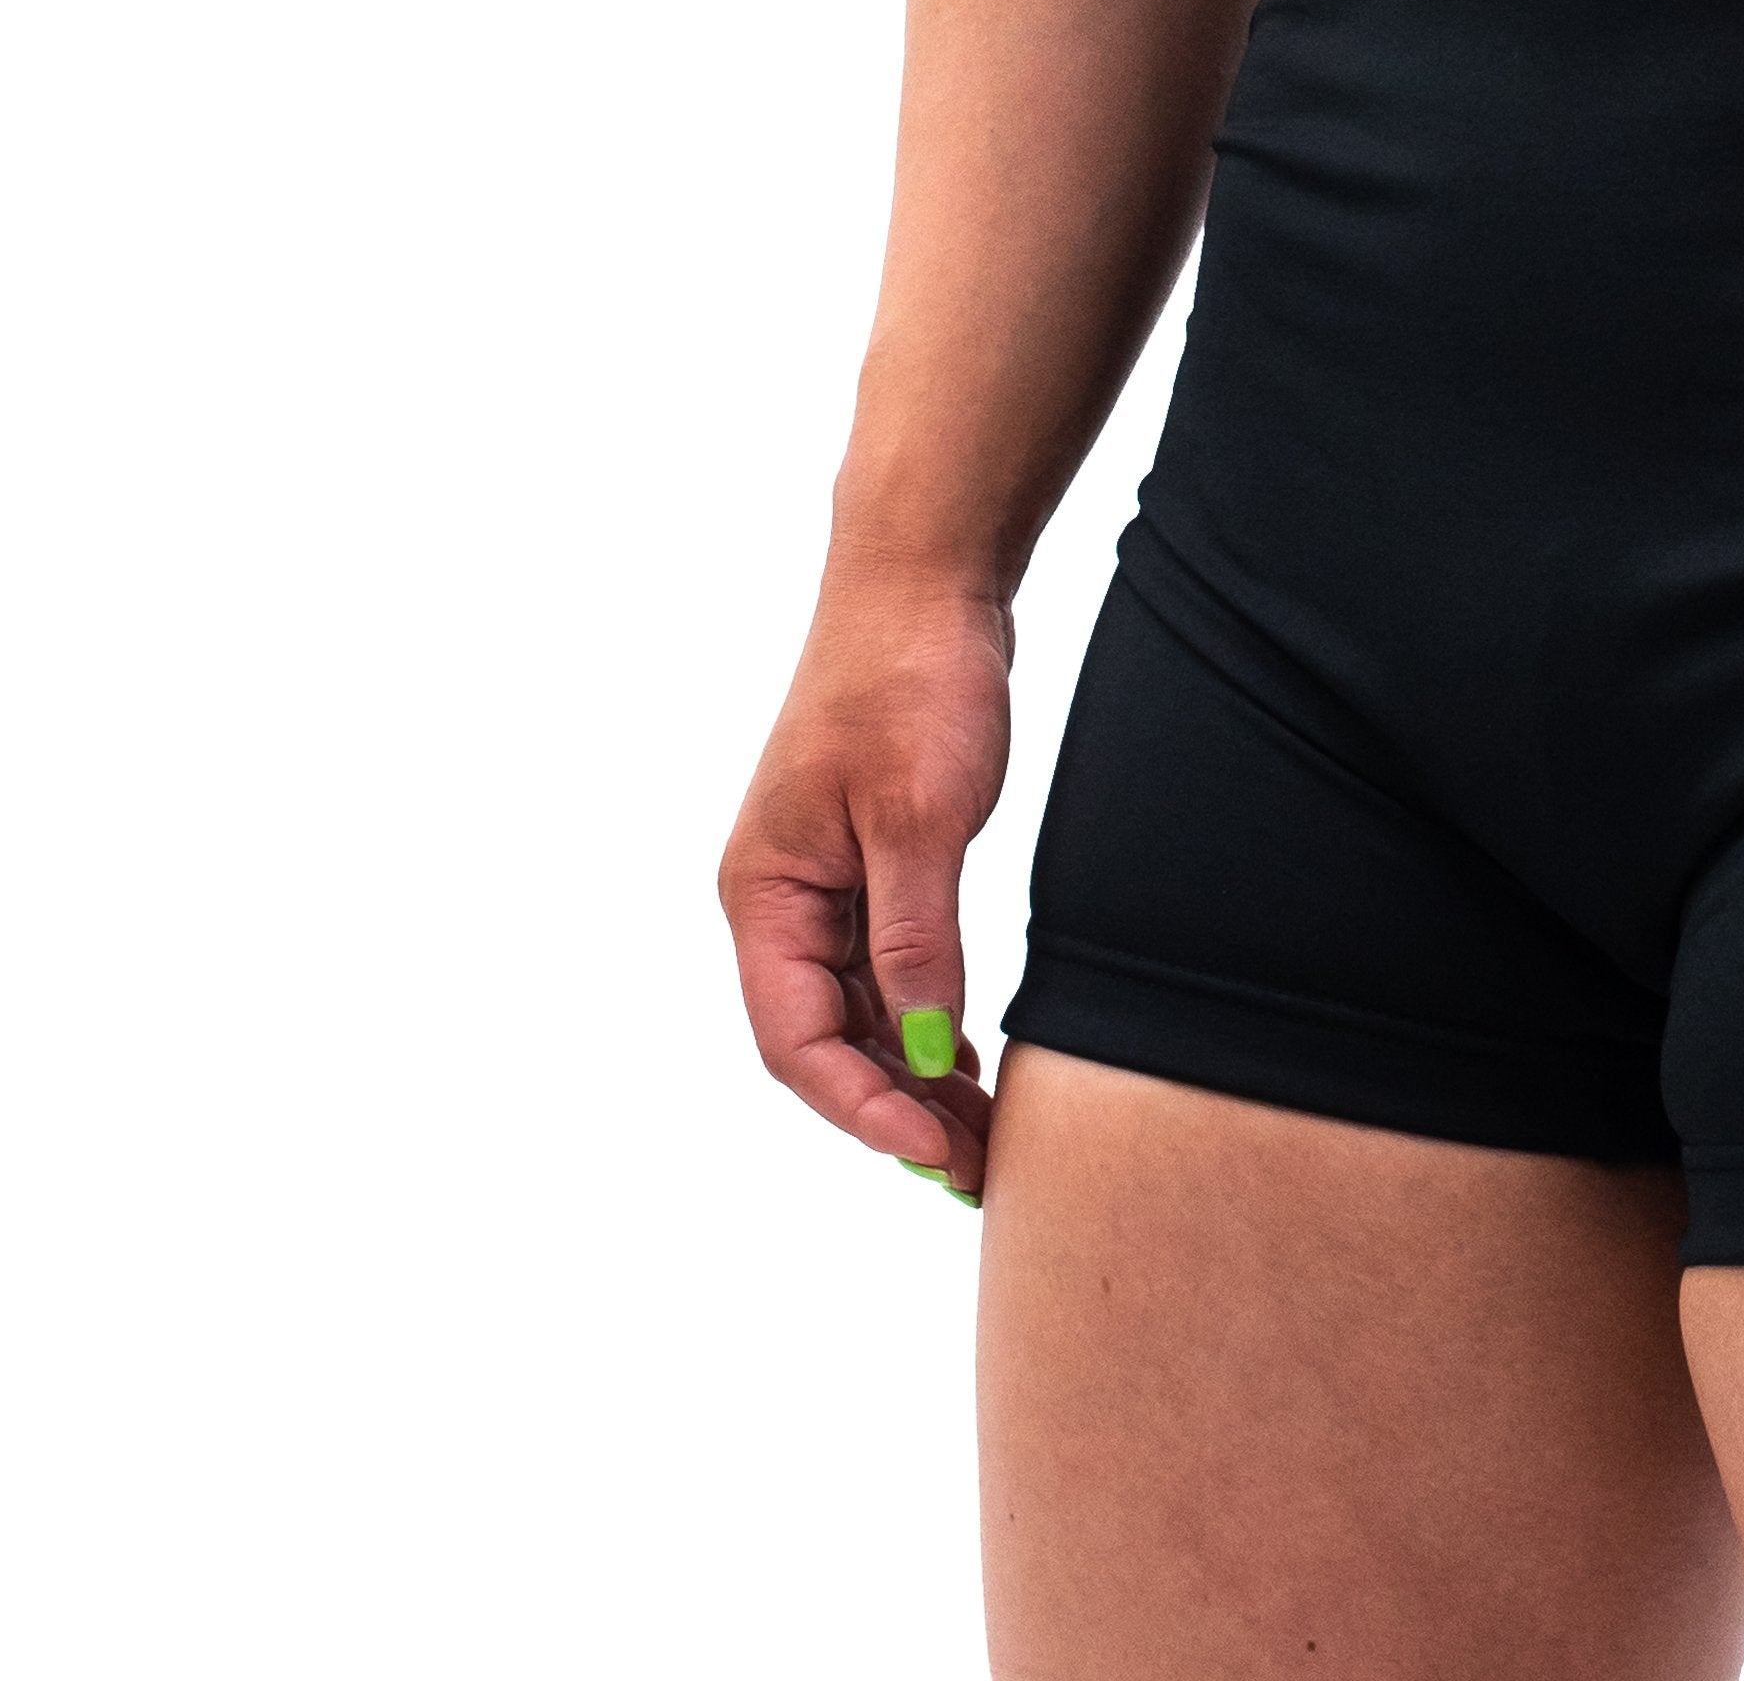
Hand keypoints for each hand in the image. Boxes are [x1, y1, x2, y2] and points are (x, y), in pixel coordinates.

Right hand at [720, 572, 1013, 1198]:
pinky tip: (962, 1053)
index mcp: (765, 893)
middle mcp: (779, 898)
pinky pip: (881, 965)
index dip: (862, 1109)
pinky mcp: (866, 857)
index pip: (796, 1041)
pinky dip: (918, 1014)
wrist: (924, 578)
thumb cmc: (909, 679)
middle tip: (973, 1165)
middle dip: (892, 1108)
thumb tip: (917, 1045)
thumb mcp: (920, 818)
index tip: (932, 1153)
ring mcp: (821, 878)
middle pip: (823, 1038)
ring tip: (978, 1131)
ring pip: (855, 1008)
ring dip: (908, 1071)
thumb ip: (914, 938)